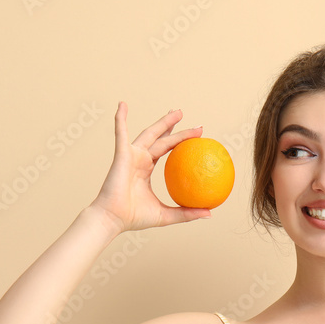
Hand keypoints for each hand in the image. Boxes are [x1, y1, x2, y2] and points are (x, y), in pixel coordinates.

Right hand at [89, 102, 211, 231]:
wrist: (113, 218)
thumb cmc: (134, 218)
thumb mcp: (167, 215)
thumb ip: (187, 213)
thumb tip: (210, 213)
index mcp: (146, 169)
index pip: (166, 151)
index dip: (180, 141)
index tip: (196, 135)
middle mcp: (139, 159)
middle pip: (160, 138)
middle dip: (173, 126)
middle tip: (185, 115)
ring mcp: (131, 155)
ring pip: (150, 133)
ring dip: (163, 122)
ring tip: (176, 111)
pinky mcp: (122, 154)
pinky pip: (121, 133)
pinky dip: (121, 118)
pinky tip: (122, 105)